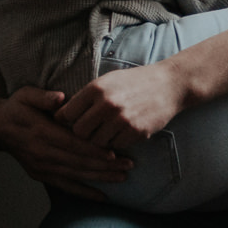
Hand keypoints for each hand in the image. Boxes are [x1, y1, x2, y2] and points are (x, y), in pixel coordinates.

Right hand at [0, 86, 132, 199]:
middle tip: (128, 166)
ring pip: (75, 175)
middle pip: (78, 162)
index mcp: (41, 133)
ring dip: (99, 178)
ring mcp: (40, 166)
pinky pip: (64, 186)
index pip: (72, 144)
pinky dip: (83, 192)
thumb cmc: (15, 106)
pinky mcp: (40, 174)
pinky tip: (101, 197)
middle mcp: (41, 153)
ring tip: (122, 178)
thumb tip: (60, 98)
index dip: (93, 150)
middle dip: (104, 166)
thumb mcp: (25, 94)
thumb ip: (43, 96)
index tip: (114, 154)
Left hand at [54, 63, 186, 148]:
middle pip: (79, 132)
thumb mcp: (107, 81)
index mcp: (96, 89)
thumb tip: (59, 115)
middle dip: (83, 133)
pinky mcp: (135, 132)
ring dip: (100, 139)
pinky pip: (115, 146)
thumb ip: (85, 96)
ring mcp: (121, 120)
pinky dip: (117, 142)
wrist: (169, 85)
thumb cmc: (134, 82)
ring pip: (96, 142)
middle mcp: (107, 104)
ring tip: (108, 129)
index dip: (67, 121)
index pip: (67, 114)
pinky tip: (123, 131)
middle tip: (91, 129)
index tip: (73, 122)